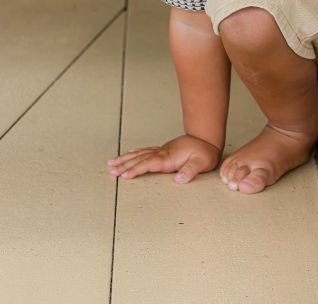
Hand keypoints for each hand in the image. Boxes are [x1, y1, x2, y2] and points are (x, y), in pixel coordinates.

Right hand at [106, 134, 220, 182]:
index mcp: (169, 158)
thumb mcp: (202, 163)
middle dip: (124, 164)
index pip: (149, 164)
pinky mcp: (163, 149)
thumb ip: (190, 171)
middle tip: (110, 170)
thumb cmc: (205, 152)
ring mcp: (161, 150)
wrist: (206, 138)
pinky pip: (145, 150)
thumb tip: (178, 179)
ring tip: (112, 163)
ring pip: (139, 154)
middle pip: (139, 158)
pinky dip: (135, 152)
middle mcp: (162, 152)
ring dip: (125, 158)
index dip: (136, 169)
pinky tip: (129, 153)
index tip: (124, 175)